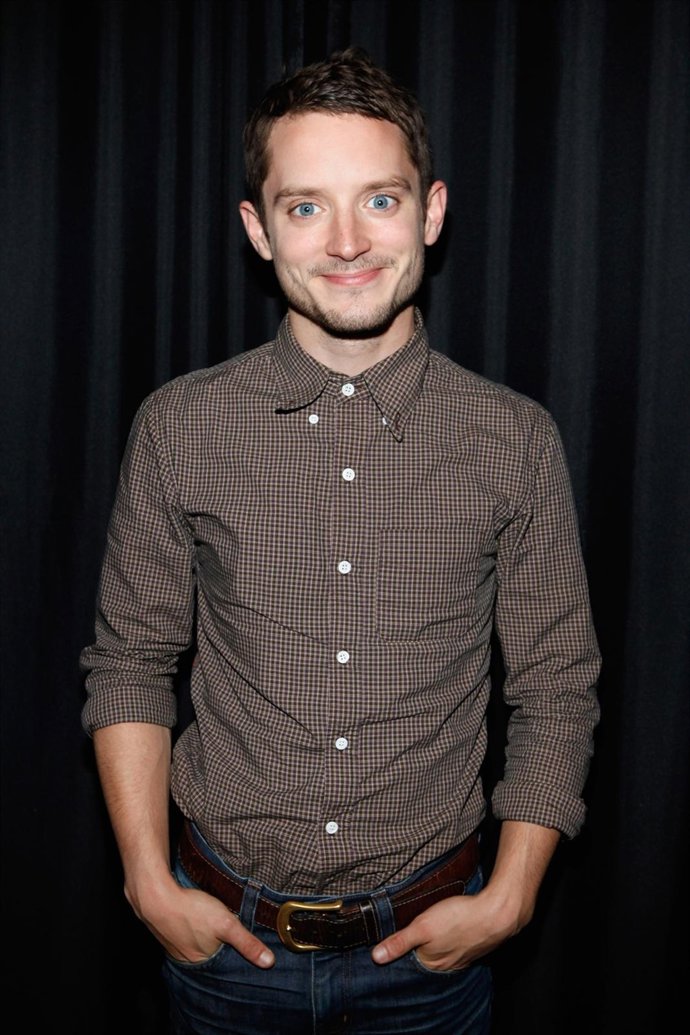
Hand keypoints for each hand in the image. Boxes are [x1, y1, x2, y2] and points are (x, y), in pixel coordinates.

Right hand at [133, 879, 274, 968]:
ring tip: (211, 927)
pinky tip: (194, 919)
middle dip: (218, 948)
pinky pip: (184, 934)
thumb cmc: (191, 910)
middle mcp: (185, 959)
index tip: (241, 951)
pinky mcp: (166, 931)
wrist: (154, 895)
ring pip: (195, 944)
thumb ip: (248, 943)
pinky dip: (191, 929)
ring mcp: (173, 945)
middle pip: (208, 956)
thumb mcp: (227, 924)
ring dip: (204, 938)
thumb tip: (269, 962)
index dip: (232, 958)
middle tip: (226, 936)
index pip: (222, 967)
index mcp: (200, 963)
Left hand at [370, 889, 517, 970]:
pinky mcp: (472, 945)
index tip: (391, 943)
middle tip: (409, 935)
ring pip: (440, 951)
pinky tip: (448, 930)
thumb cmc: (459, 918)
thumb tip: (376, 957)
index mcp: (432, 964)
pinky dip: (449, 939)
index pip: (409, 962)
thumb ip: (400, 941)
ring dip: (434, 944)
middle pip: (424, 958)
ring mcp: (461, 956)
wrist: (497, 913)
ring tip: (428, 932)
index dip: (399, 952)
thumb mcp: (423, 926)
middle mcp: (447, 965)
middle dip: (416, 949)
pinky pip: (455, 946)